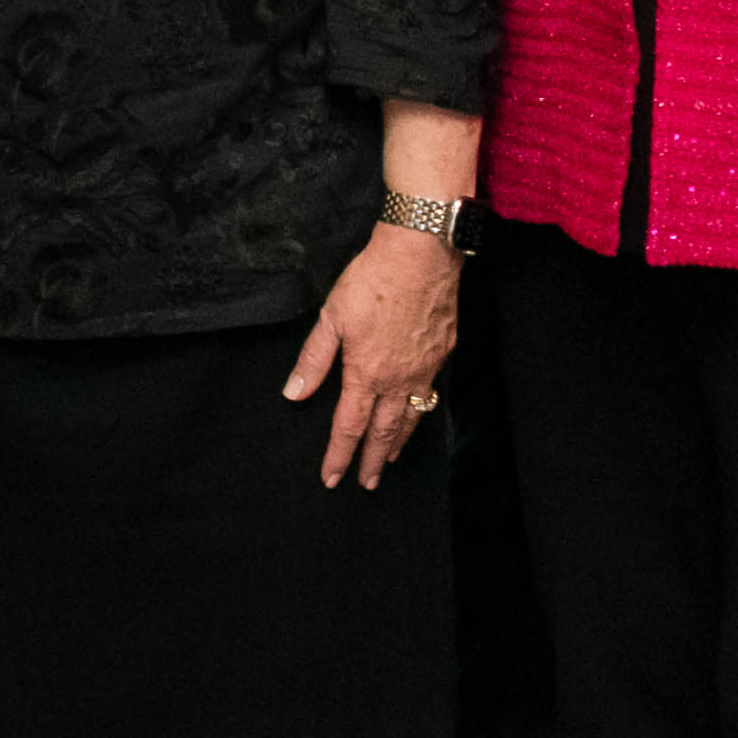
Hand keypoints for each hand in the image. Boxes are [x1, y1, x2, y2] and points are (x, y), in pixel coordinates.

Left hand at [285, 220, 457, 486]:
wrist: (422, 253)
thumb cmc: (373, 279)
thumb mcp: (332, 317)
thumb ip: (314, 360)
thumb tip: (294, 393)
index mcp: (367, 373)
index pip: (349, 427)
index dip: (339, 455)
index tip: (332, 478)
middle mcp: (398, 379)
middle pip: (384, 432)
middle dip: (373, 461)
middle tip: (367, 484)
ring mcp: (425, 368)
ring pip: (412, 417)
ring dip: (398, 442)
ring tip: (391, 458)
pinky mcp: (443, 352)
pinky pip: (430, 393)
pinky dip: (420, 412)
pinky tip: (416, 413)